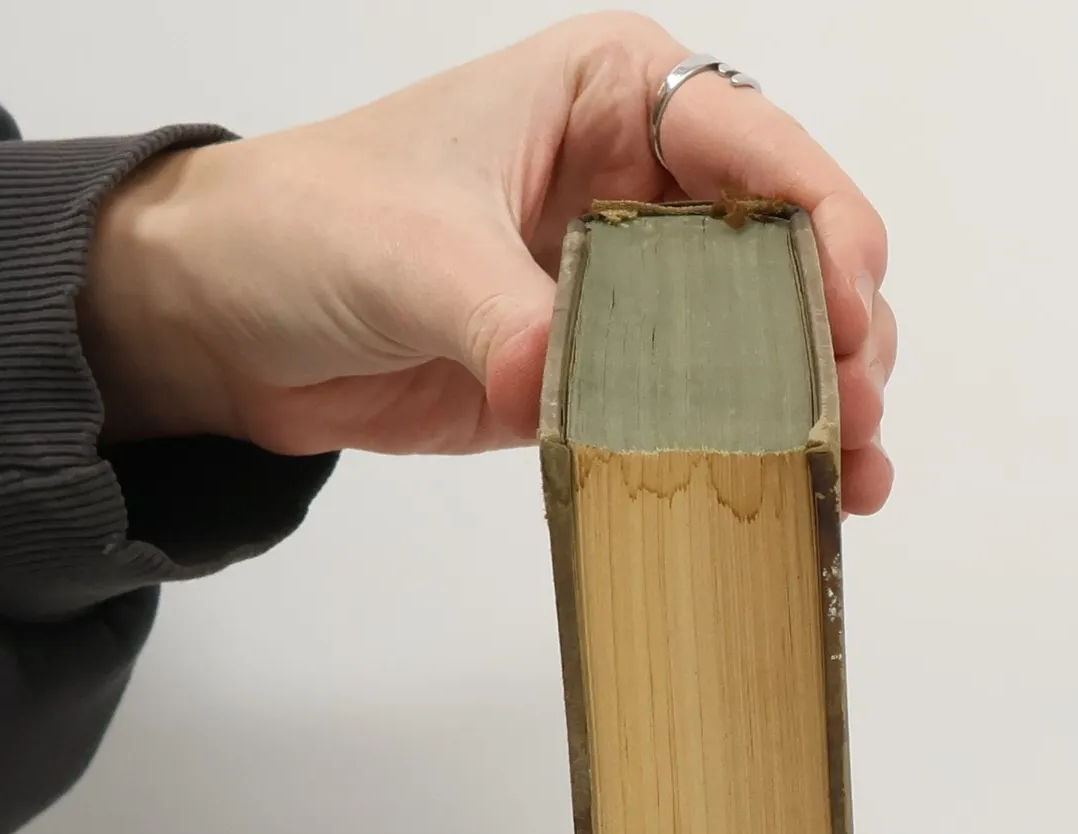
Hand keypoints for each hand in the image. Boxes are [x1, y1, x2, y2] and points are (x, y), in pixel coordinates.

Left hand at [79, 12, 896, 511]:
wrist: (225, 320)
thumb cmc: (303, 227)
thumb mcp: (409, 252)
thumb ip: (504, 317)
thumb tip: (563, 392)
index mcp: (613, 96)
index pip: (758, 148)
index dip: (822, 227)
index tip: (843, 312)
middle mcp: (646, 182)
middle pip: (791, 250)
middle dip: (839, 332)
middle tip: (851, 415)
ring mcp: (636, 286)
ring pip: (769, 336)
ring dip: (819, 401)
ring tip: (847, 471)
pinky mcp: (611, 374)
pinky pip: (710, 408)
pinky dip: (761, 447)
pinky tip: (807, 492)